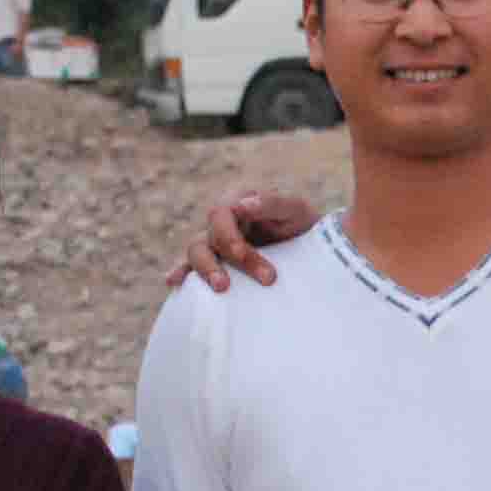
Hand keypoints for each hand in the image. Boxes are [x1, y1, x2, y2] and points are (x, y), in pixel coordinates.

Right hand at [167, 189, 319, 290]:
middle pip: (207, 239)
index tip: (242, 255)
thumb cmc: (304, 224)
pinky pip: (192, 267)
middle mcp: (222, 222)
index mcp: (237, 203)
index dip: (228, 237)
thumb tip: (242, 205)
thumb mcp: (297, 210)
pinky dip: (180, 273)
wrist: (316, 248)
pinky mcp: (218, 263)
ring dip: (205, 271)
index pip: (220, 215)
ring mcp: (216, 243)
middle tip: (230, 284)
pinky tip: (173, 282)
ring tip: (220, 288)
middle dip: (217, 262)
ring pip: (196, 253)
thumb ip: (273, 203)